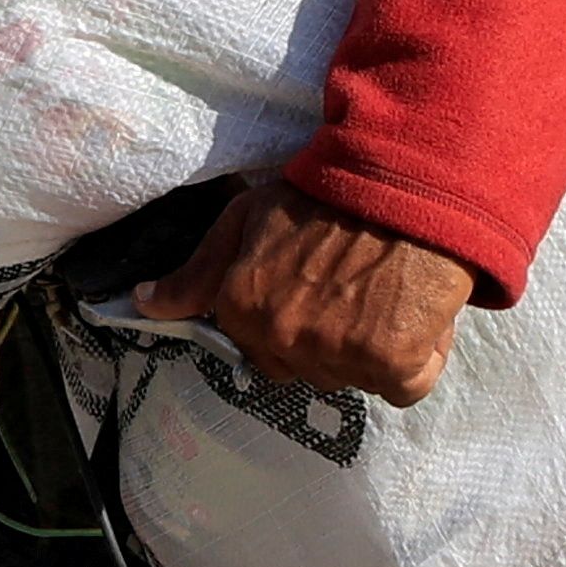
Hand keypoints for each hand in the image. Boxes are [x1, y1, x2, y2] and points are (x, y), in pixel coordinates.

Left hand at [130, 178, 474, 404]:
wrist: (407, 180)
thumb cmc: (326, 193)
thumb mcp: (246, 220)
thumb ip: (197, 273)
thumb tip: (145, 306)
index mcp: (243, 308)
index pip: (262, 353)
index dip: (295, 321)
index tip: (317, 288)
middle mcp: (283, 338)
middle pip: (308, 371)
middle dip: (330, 342)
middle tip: (356, 292)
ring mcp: (337, 354)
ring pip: (357, 379)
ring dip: (375, 350)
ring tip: (388, 295)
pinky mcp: (393, 363)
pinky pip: (406, 386)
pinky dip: (420, 358)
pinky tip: (418, 314)